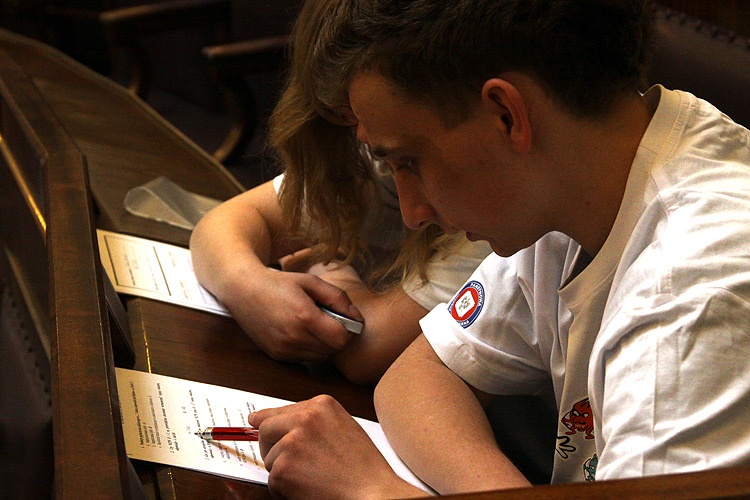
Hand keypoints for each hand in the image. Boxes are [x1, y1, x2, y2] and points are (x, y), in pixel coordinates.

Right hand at [225, 266, 362, 361]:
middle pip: (333, 350)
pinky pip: (306, 358)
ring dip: (324, 344)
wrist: (243, 291)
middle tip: (329, 320)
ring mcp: (284, 349)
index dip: (349, 330)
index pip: (342, 338)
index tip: (345, 319)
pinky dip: (310, 348)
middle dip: (337, 337)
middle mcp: (294, 337)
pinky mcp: (278, 356)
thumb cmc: (278, 283)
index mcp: (304, 317)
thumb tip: (356, 317)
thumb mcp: (311, 282)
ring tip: (315, 325)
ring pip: (321, 357)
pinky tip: (302, 331)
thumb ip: (337, 298)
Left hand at [249, 395, 422, 499]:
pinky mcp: (284, 468)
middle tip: (289, 463)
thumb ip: (313, 420)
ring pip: (269, 457)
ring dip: (283, 470)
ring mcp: (292, 442)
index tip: (255, 421)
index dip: (267, 420)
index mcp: (321, 404)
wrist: (372, 491)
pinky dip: (285, 489)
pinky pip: (272, 480)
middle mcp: (304, 418)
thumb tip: (271, 420)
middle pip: (266, 429)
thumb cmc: (363, 466)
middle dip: (270, 446)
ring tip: (313, 476)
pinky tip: (309, 487)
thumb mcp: (342, 427)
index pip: (280, 410)